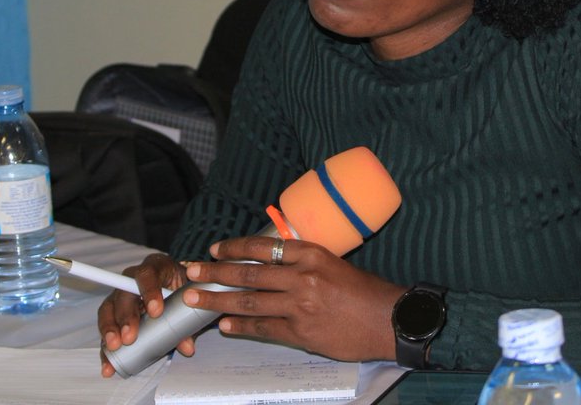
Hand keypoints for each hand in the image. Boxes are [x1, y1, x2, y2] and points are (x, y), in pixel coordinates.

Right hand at [97, 252, 193, 376]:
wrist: (178, 285)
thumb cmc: (183, 287)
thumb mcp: (190, 297)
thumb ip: (189, 321)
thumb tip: (187, 347)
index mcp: (155, 267)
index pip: (148, 274)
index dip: (150, 291)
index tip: (156, 311)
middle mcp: (132, 279)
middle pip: (124, 293)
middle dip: (126, 316)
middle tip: (130, 336)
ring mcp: (120, 295)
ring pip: (109, 309)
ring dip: (110, 329)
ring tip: (114, 347)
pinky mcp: (114, 314)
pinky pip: (106, 328)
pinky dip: (106, 348)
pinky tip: (108, 363)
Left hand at [183, 235, 407, 361]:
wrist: (389, 320)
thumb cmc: (366, 291)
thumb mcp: (335, 263)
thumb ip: (304, 262)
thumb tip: (272, 263)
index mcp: (312, 254)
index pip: (264, 246)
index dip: (235, 248)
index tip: (215, 249)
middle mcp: (303, 277)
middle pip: (249, 274)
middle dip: (215, 273)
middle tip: (191, 272)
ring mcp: (300, 307)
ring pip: (249, 302)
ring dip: (218, 300)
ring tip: (195, 299)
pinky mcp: (301, 333)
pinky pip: (264, 328)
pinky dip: (241, 325)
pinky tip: (225, 324)